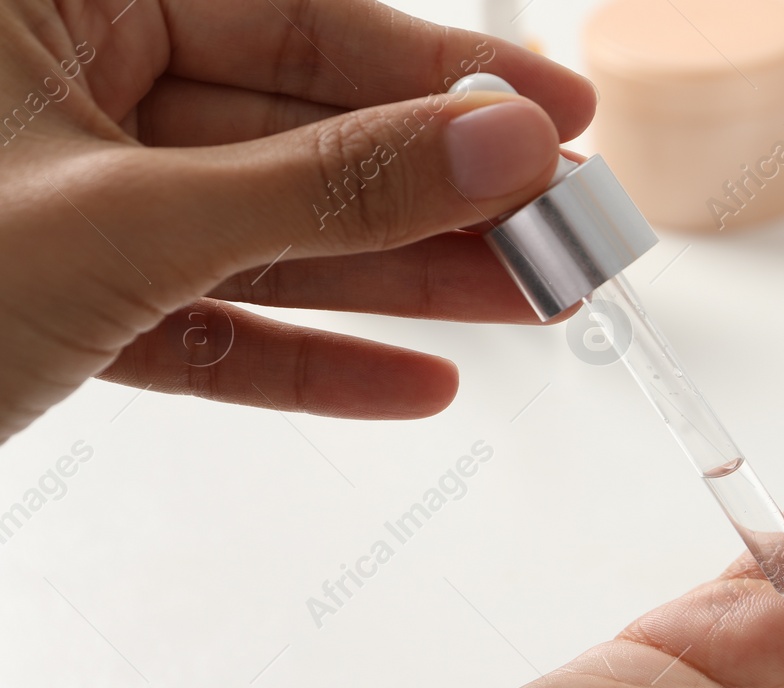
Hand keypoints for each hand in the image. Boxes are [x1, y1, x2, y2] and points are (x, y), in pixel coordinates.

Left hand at [0, 0, 594, 441]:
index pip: (288, 16)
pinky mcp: (65, 309)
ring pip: (267, 237)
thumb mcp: (126, 220)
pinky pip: (210, 325)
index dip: (438, 73)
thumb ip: (321, 188)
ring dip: (402, 285)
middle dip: (437, 198)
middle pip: (294, 138)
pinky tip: (412, 383)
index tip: (557, 114)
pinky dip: (305, 360)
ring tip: (532, 304)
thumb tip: (496, 146)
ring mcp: (66, 204)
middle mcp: (61, 89)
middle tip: (561, 231)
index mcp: (48, 3)